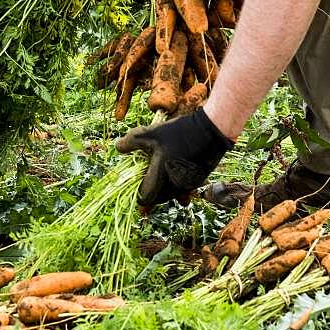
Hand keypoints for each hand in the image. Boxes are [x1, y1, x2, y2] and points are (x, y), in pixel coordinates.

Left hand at [116, 108, 233, 206]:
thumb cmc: (179, 132)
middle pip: (158, 199)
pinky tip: (176, 167)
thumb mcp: (151, 133)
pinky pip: (183, 189)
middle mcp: (175, 186)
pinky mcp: (198, 182)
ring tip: (162, 170)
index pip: (145, 198)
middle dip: (151, 191)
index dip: (138, 194)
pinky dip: (177, 183)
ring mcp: (188, 186)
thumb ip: (131, 141)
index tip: (136, 185)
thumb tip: (118, 148)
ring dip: (164, 188)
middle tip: (148, 175)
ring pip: (171, 195)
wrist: (211, 130)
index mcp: (161, 177)